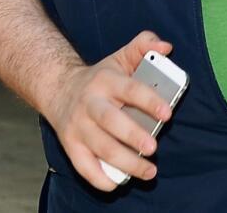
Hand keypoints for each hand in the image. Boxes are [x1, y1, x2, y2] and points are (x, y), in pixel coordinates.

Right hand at [43, 31, 173, 190]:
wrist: (59, 89)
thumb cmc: (100, 78)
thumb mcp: (120, 57)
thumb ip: (143, 46)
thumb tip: (165, 47)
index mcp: (105, 80)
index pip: (129, 89)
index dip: (149, 100)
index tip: (168, 113)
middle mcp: (90, 103)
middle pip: (111, 121)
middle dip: (133, 136)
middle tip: (153, 148)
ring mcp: (78, 126)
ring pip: (101, 148)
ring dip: (126, 163)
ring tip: (149, 171)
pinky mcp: (71, 145)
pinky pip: (84, 167)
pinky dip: (101, 178)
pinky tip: (119, 182)